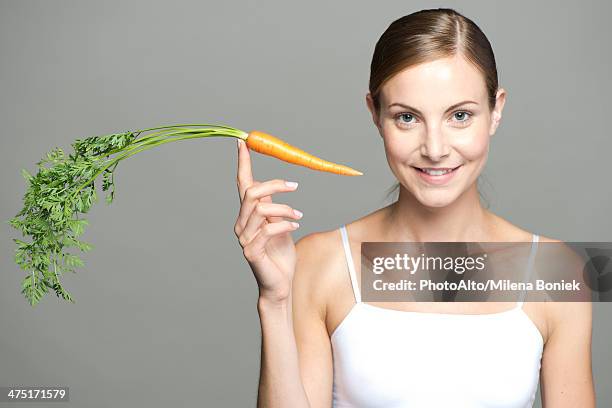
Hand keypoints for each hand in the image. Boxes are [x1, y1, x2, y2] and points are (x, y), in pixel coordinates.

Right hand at [234, 139, 302, 303]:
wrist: (280, 285)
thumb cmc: (280, 255)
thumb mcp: (281, 225)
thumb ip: (274, 208)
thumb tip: (275, 189)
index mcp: (247, 215)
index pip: (242, 185)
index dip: (242, 164)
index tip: (242, 142)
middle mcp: (241, 224)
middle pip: (251, 193)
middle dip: (274, 185)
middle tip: (295, 186)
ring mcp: (244, 239)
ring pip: (261, 209)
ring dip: (284, 208)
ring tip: (299, 214)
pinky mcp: (252, 252)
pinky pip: (267, 229)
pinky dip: (284, 224)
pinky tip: (295, 225)